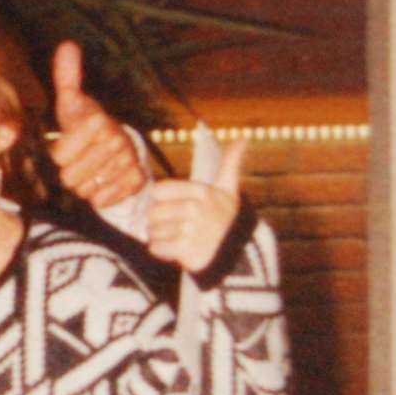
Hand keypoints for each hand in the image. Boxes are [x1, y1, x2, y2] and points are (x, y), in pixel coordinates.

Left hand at [45, 41, 147, 209]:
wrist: (121, 147)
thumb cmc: (87, 126)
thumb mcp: (72, 103)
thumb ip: (66, 77)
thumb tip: (67, 45)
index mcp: (97, 122)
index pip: (58, 156)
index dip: (59, 154)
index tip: (70, 145)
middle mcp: (116, 140)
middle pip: (70, 176)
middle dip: (71, 171)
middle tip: (81, 160)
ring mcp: (128, 161)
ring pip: (85, 190)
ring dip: (84, 184)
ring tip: (92, 169)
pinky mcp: (136, 179)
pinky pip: (104, 200)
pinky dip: (100, 196)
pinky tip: (104, 181)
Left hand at [146, 139, 246, 271]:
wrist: (237, 255)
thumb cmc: (226, 220)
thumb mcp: (229, 190)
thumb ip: (230, 164)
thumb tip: (242, 139)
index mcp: (201, 191)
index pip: (159, 191)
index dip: (161, 201)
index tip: (174, 207)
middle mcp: (195, 209)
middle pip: (153, 212)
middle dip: (160, 222)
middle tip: (177, 226)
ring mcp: (190, 230)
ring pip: (153, 231)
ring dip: (162, 238)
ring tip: (180, 238)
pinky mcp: (185, 250)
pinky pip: (156, 248)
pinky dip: (163, 252)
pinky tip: (177, 250)